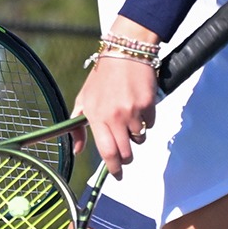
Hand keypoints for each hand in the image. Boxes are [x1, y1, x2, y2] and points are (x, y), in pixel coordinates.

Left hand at [72, 55, 159, 176]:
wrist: (125, 53)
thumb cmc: (102, 77)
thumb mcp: (83, 99)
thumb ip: (78, 126)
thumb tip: (77, 151)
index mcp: (96, 115)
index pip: (107, 151)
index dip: (113, 168)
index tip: (117, 176)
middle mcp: (115, 116)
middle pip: (126, 152)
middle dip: (126, 158)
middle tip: (125, 154)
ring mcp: (133, 111)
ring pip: (140, 139)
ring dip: (136, 136)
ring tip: (129, 119)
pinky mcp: (149, 104)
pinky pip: (150, 124)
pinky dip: (146, 120)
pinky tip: (138, 106)